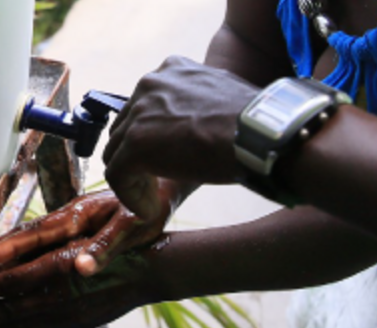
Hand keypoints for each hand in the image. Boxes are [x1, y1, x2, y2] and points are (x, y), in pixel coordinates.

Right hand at [0, 190, 169, 288]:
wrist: (164, 180)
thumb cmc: (151, 204)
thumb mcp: (134, 229)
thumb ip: (104, 247)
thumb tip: (81, 267)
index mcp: (79, 216)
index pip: (36, 236)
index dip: (8, 251)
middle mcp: (68, 214)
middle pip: (24, 234)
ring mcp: (69, 215)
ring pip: (29, 232)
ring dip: (3, 249)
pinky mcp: (74, 218)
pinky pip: (39, 232)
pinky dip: (20, 244)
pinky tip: (11, 255)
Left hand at [0, 250, 157, 327]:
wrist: (156, 269)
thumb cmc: (120, 241)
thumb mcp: (82, 230)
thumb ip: (43, 242)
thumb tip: (6, 252)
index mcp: (59, 270)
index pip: (10, 283)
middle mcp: (61, 298)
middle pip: (9, 314)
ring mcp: (69, 316)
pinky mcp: (78, 325)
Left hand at [103, 55, 260, 222]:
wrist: (259, 134)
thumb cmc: (252, 122)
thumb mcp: (220, 99)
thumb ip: (198, 106)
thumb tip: (196, 131)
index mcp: (172, 70)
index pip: (145, 105)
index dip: (151, 135)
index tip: (164, 156)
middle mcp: (150, 85)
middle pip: (126, 126)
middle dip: (137, 155)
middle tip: (154, 179)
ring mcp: (140, 114)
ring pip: (118, 151)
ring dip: (134, 176)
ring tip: (151, 197)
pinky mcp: (137, 144)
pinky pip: (118, 175)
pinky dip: (130, 195)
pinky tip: (148, 208)